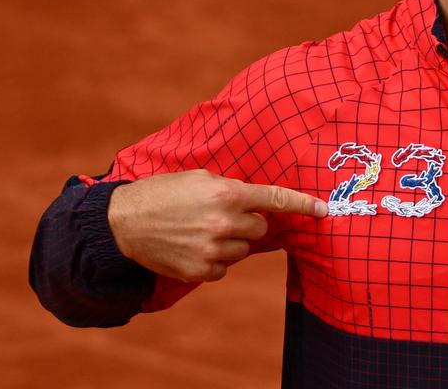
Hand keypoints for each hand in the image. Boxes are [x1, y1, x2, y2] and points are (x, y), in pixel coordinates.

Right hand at [107, 169, 327, 282]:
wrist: (124, 222)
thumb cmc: (163, 193)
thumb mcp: (199, 178)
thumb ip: (231, 187)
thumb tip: (256, 201)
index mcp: (226, 195)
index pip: (273, 199)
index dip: (301, 204)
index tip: (323, 210)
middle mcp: (223, 223)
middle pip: (259, 229)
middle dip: (247, 223)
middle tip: (221, 216)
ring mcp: (213, 250)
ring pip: (243, 250)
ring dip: (230, 242)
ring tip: (200, 231)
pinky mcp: (201, 270)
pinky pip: (225, 268)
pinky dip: (215, 260)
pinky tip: (193, 248)